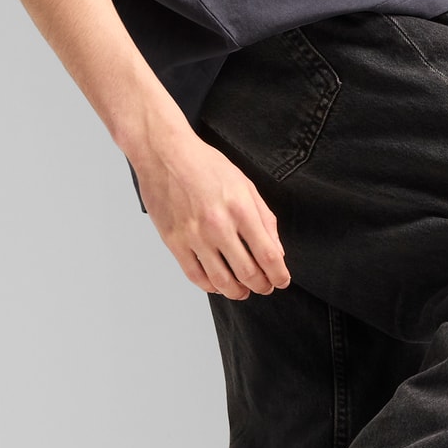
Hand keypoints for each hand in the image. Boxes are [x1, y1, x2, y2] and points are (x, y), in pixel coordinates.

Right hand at [131, 125, 290, 299]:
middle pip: (247, 273)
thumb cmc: (205, 165)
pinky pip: (195, 276)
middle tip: (265, 287)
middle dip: (262, 286)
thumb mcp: (245, 185)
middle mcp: (218, 226)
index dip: (279, 275)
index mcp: (240, 209)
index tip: (282, 280)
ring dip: (237, 292)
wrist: (165, 155)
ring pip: (222, 281)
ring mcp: (194, 237)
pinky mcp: (174, 242)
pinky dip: (211, 286)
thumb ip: (264, 219)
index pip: (268, 255)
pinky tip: (218, 284)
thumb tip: (275, 251)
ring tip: (243, 291)